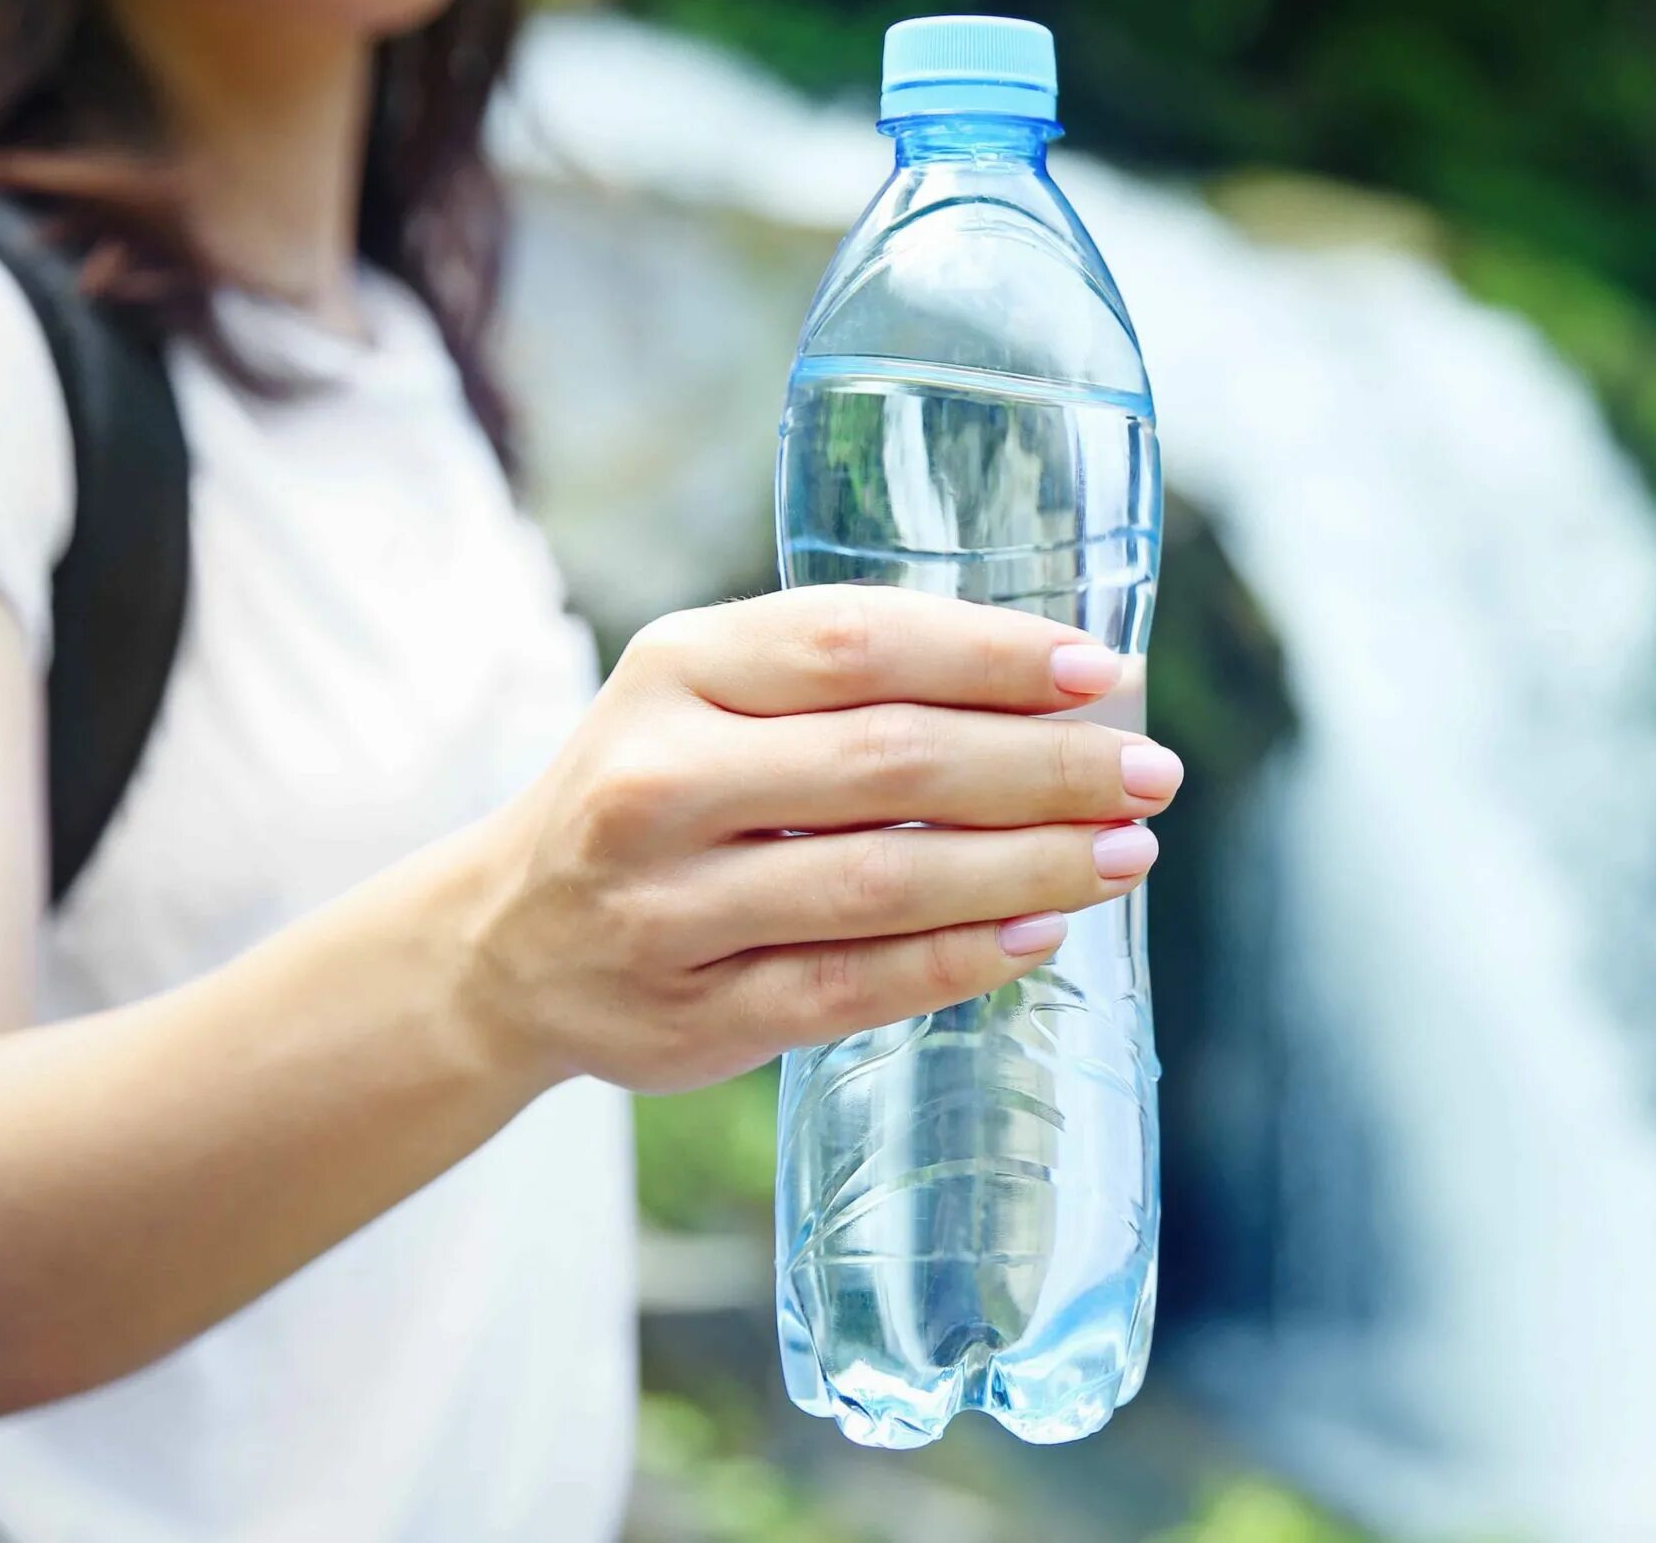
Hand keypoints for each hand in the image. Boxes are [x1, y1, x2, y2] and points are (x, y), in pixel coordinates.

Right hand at [447, 585, 1180, 1093]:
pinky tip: (1041, 936)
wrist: (505, 939)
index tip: (1102, 673)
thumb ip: (851, 680)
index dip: (991, 654)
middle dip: (1044, 769)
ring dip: (1027, 869)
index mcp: (678, 669)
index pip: (857, 642)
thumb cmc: (660, 791)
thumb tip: (1061, 690)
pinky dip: (959, 962)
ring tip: (1125, 855)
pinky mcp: (692, 1013)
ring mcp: (668, 905)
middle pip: (889, 763)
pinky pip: (852, 987)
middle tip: (1150, 774)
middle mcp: (659, 780)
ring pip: (882, 882)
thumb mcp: (712, 696)